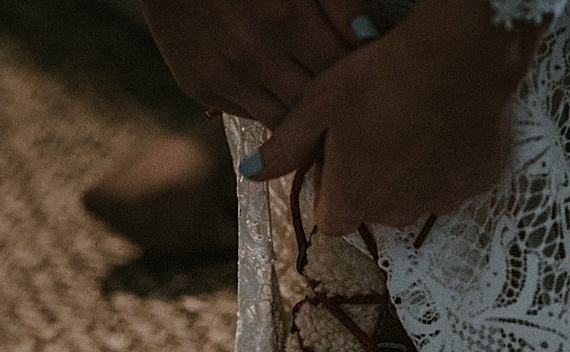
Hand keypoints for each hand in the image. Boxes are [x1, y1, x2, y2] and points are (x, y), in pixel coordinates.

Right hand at [139, 0, 373, 127]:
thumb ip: (338, 1)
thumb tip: (368, 37)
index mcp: (286, 13)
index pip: (341, 67)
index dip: (358, 76)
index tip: (367, 79)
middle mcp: (253, 51)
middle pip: (315, 102)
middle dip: (335, 106)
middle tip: (350, 107)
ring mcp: (224, 75)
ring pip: (285, 122)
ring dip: (304, 118)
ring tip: (320, 112)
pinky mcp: (201, 89)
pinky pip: (251, 116)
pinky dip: (270, 109)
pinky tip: (280, 96)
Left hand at [250, 0, 544, 233]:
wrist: (460, 54)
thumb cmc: (380, 76)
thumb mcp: (319, 104)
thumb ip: (285, 146)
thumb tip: (248, 174)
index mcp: (353, 200)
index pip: (333, 221)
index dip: (332, 191)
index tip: (339, 157)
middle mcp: (397, 214)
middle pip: (375, 210)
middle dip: (372, 182)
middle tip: (377, 130)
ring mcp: (442, 201)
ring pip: (417, 198)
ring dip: (411, 175)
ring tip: (413, 125)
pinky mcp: (479, 183)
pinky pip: (456, 181)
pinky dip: (450, 162)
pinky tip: (446, 125)